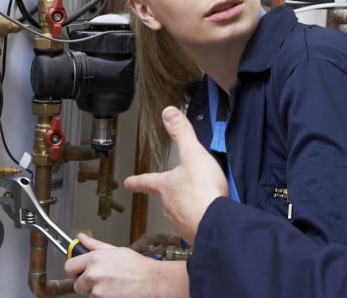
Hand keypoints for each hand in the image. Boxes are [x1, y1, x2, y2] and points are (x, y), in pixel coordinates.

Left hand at [64, 233, 188, 297]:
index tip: (79, 271)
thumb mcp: (116, 250)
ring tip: (113, 284)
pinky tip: (115, 290)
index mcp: (94, 258)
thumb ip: (95, 245)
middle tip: (102, 279)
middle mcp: (93, 274)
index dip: (74, 270)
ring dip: (97, 290)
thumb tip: (81, 238)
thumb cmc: (137, 266)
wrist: (152, 280)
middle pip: (77, 283)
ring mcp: (97, 289)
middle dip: (86, 283)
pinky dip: (104, 297)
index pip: (69, 266)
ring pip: (88, 293)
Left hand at [125, 106, 228, 244]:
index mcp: (166, 186)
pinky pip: (196, 224)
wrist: (218, 223)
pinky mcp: (196, 232)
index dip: (137, 180)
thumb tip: (169, 114)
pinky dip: (201, 218)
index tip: (128, 182)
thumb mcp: (193, 154)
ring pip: (182, 212)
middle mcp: (170, 206)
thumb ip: (182, 133)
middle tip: (182, 190)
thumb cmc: (203, 192)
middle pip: (167, 198)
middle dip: (173, 194)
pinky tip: (211, 214)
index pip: (146, 181)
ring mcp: (182, 221)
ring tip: (202, 201)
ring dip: (190, 207)